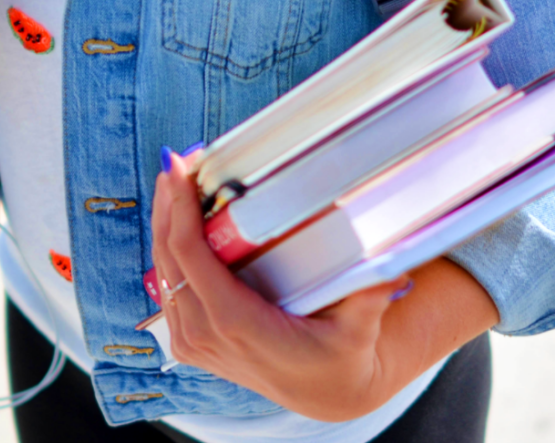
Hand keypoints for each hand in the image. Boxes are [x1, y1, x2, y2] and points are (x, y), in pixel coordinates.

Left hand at [151, 148, 498, 421]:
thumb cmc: (341, 357)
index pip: (191, 258)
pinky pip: (169, 289)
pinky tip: (176, 219)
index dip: (180, 210)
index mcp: (237, 324)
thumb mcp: (359, 329)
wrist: (326, 393)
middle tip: (177, 160)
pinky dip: (168, 250)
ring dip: (164, 223)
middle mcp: (206, 335)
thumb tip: (392, 267)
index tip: (180, 169)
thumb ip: (370, 297)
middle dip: (168, 205)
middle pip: (168, 258)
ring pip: (162, 272)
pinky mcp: (192, 342)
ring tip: (175, 179)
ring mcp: (194, 342)